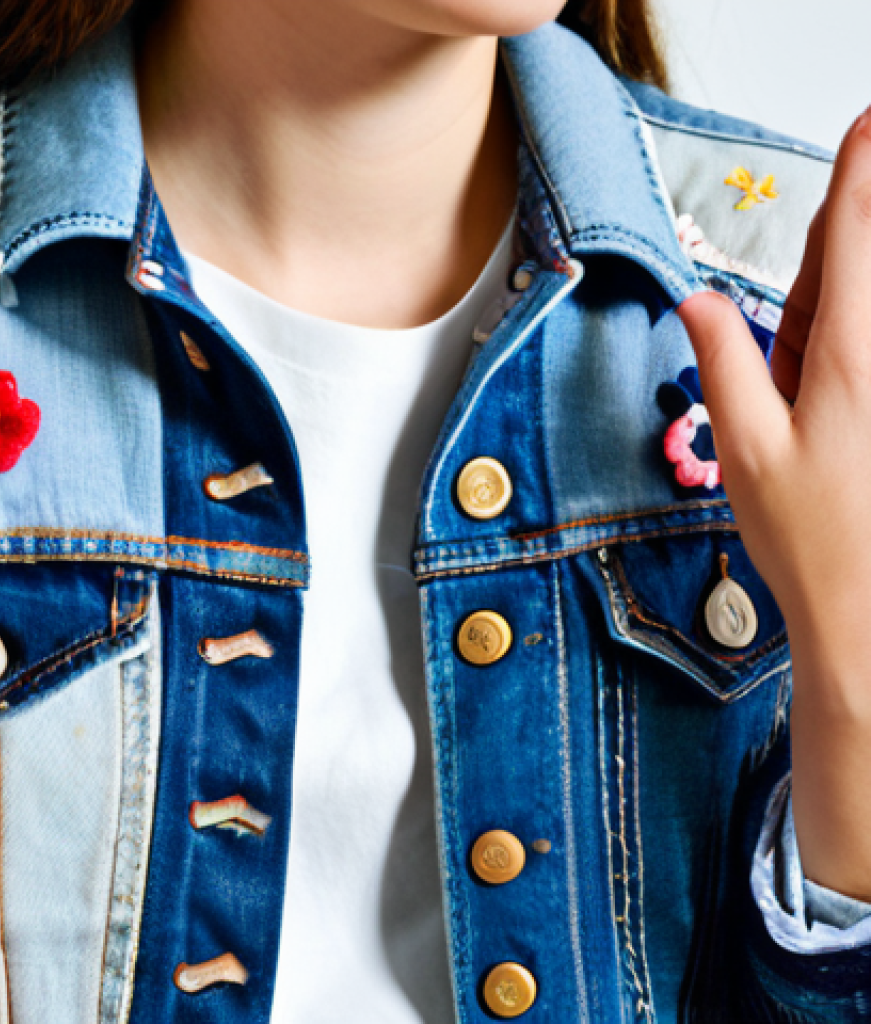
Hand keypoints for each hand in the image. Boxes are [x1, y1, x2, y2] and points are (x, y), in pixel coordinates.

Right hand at [678, 106, 870, 901]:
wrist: (870, 612)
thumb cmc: (809, 538)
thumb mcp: (748, 452)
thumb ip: (727, 364)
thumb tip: (703, 298)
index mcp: (850, 362)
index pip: (860, 246)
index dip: (863, 180)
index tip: (870, 125)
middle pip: (870, 268)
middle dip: (857, 225)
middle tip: (846, 201)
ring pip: (870, 307)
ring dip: (845, 288)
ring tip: (822, 317)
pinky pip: (867, 344)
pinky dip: (845, 329)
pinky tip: (826, 343)